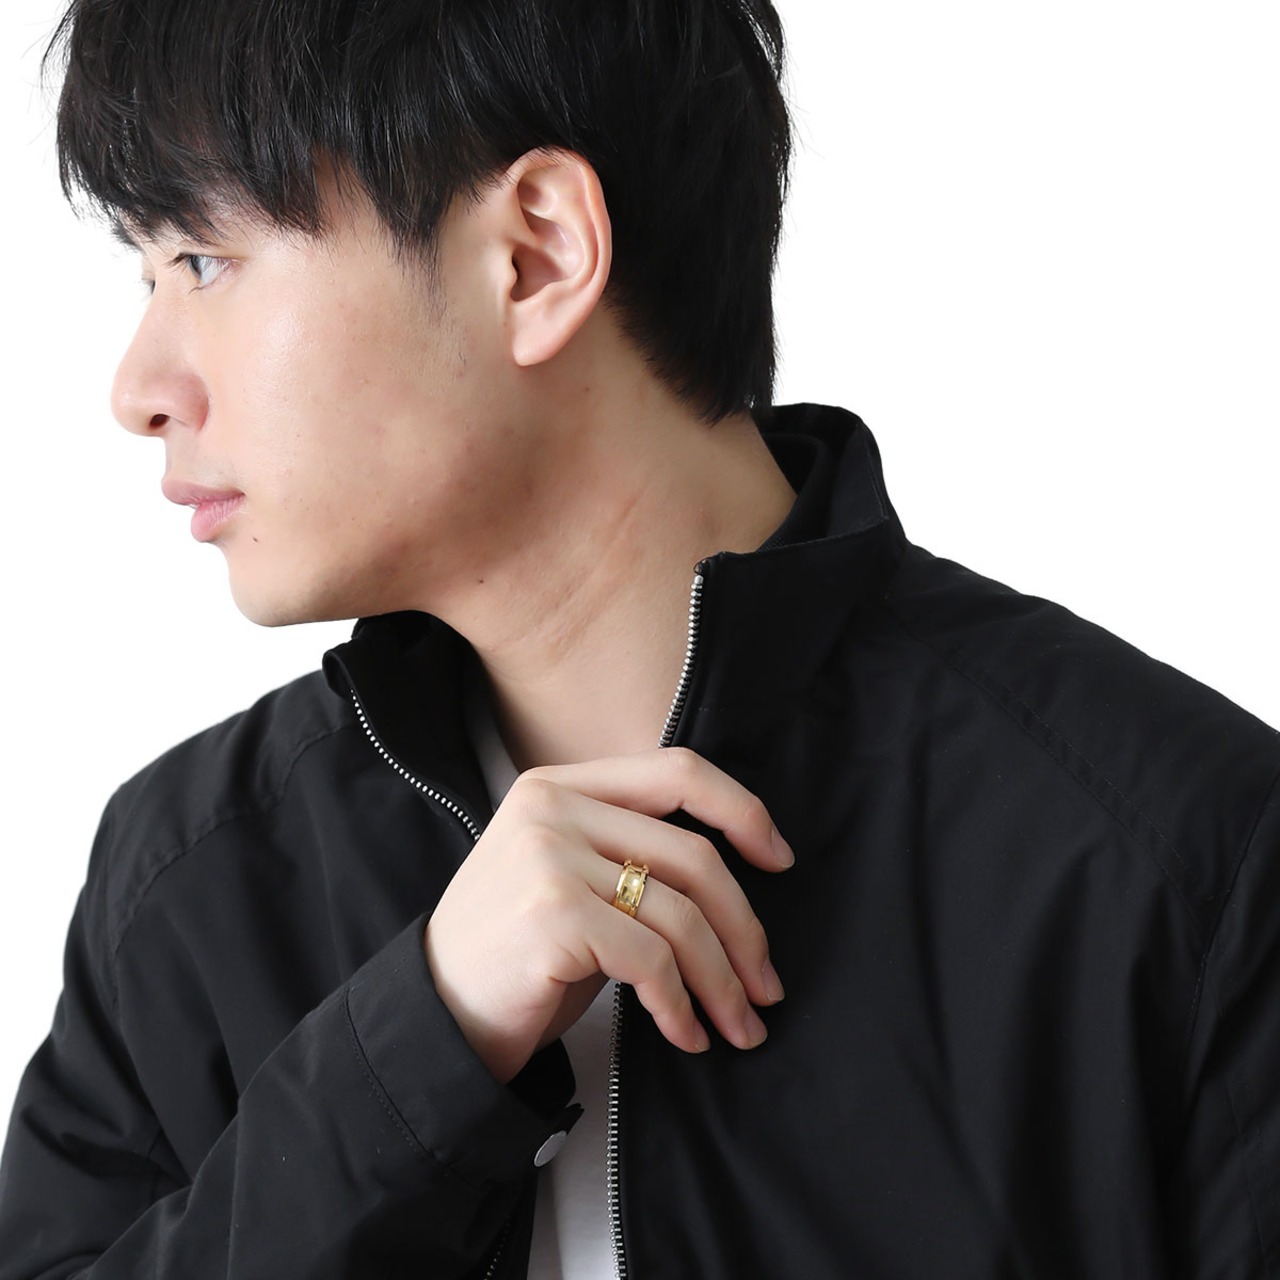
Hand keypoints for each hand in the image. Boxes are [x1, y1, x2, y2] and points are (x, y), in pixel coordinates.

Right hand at [424, 748, 792, 1082]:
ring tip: (736, 1026)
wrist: (435, 1018)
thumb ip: (633, 853)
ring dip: (722, 981)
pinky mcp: (552, 913)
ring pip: (680, 914)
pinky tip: (685, 1036)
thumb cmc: (516, 955)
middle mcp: (553, 807)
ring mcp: (548, 855)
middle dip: (744, 929)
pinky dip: (681, 1006)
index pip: (677, 770)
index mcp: (561, 784)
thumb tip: (740, 883)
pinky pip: (652, 960)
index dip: (742, 810)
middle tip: (766, 986)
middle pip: (693, 855)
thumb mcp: (572, 880)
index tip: (780, 859)